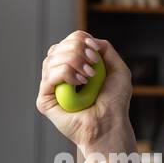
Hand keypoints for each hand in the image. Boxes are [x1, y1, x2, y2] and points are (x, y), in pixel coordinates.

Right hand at [36, 31, 133, 147]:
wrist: (110, 123)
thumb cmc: (115, 102)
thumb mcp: (118, 70)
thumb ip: (106, 49)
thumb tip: (87, 39)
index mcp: (73, 67)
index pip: (67, 42)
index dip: (80, 40)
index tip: (95, 53)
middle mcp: (59, 75)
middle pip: (58, 47)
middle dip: (77, 50)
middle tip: (92, 67)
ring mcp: (50, 88)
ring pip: (51, 59)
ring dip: (73, 61)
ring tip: (88, 77)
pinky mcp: (44, 100)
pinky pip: (49, 77)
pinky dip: (65, 74)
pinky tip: (79, 83)